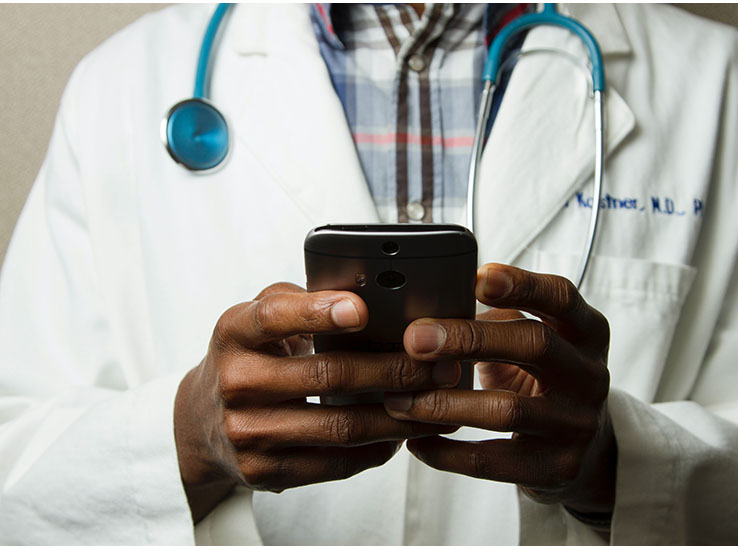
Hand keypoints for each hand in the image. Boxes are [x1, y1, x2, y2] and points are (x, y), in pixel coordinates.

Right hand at [174, 283, 457, 521]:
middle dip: (394, 370)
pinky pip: (333, 463)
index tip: (362, 309)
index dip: (318, 312)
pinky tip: (402, 433)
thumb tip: (369, 295)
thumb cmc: (248, 356)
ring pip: (340, 427)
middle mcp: (236, 382)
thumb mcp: (257, 318)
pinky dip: (376, 449)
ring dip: (399, 416)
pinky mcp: (263, 471)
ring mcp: (247, 432)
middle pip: (327, 376)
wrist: (200, 421)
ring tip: (438, 403)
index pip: (274, 317)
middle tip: (440, 365)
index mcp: (234, 332)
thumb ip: (301, 301)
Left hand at [383, 264, 615, 516]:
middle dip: (468, 338)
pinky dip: (447, 452)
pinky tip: (417, 441)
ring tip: (399, 398)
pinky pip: (493, 461)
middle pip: (534, 344)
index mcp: (585, 331)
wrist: (586, 449)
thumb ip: (497, 319)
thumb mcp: (534, 340)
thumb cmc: (542, 379)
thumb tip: (428, 307)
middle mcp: (590, 374)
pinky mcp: (558, 468)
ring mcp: (577, 424)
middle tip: (415, 339)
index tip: (477, 278)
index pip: (561, 297)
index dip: (522, 284)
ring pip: (507, 409)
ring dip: (444, 402)